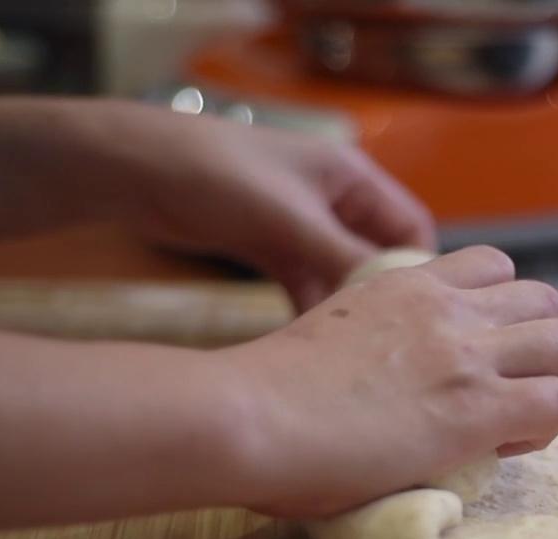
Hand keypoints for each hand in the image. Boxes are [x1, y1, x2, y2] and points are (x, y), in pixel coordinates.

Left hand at [101, 103, 435, 310]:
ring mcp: (300, 224)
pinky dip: (309, 308)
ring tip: (349, 349)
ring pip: (340, 274)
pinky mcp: (269, 246)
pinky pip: (304, 283)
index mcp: (351, 175)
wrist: (137, 170)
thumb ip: (344, 257)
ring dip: (342, 306)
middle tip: (386, 341)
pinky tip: (310, 343)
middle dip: (381, 294)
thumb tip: (395, 299)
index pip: (410, 225)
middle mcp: (332, 199)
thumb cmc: (219, 175)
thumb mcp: (291, 220)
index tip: (418, 314)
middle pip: (377, 254)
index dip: (419, 268)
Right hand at [217, 246, 557, 518]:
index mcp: (408, 285)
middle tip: (507, 388)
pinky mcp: (477, 408)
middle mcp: (447, 309)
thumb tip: (375, 378)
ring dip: (552, 381)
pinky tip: (503, 446)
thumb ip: (371, 338)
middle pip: (546, 298)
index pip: (493, 266)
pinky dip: (544, 427)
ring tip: (514, 419)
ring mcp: (466, 355)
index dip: (500, 311)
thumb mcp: (331, 332)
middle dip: (540, 343)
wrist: (247, 415)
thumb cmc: (263, 392)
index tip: (473, 355)